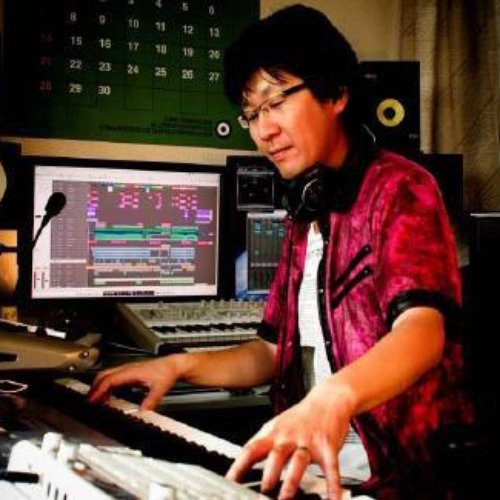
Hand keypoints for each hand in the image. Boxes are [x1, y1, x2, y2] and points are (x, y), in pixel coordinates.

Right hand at [88, 356, 180, 409]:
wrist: (173, 365)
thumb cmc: (167, 372)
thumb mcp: (160, 388)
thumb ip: (151, 400)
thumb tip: (143, 412)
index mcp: (132, 371)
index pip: (110, 379)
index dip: (99, 390)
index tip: (92, 400)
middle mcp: (128, 369)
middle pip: (104, 375)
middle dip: (94, 388)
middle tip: (89, 402)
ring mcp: (128, 370)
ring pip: (107, 375)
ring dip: (99, 387)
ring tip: (96, 401)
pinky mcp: (130, 372)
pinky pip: (113, 378)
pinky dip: (106, 386)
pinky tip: (108, 396)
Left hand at [226, 378, 353, 498]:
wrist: (327, 399)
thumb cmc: (300, 417)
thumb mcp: (276, 425)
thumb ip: (262, 443)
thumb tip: (242, 461)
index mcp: (273, 433)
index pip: (251, 450)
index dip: (239, 466)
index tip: (230, 483)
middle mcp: (289, 437)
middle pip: (275, 455)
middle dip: (268, 475)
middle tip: (261, 494)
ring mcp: (309, 442)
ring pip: (298, 462)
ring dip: (291, 481)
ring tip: (285, 498)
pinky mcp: (328, 447)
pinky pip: (330, 468)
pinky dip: (332, 486)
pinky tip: (333, 499)